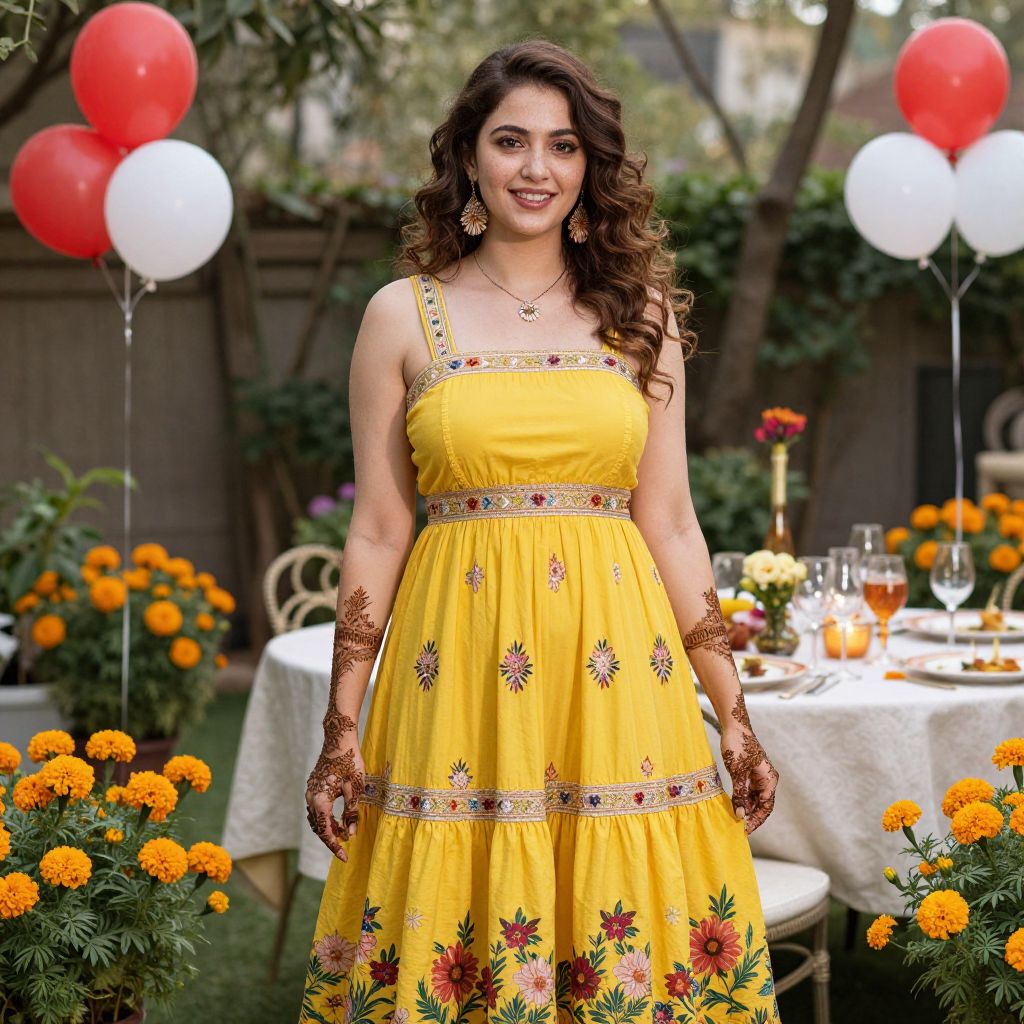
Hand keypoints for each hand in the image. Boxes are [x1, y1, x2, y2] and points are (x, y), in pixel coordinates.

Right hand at [304, 737, 364, 860]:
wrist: (339, 739)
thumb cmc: (349, 762)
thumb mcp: (356, 788)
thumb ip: (351, 812)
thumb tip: (350, 833)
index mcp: (320, 801)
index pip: (325, 831)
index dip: (335, 847)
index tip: (345, 857)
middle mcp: (311, 798)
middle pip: (318, 827)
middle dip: (331, 839)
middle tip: (345, 848)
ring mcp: (310, 792)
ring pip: (315, 819)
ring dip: (328, 829)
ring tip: (343, 834)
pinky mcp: (313, 787)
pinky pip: (316, 809)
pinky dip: (325, 818)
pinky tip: (336, 819)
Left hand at [720, 726, 778, 833]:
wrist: (733, 726)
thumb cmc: (738, 745)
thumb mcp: (737, 772)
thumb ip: (740, 794)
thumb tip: (740, 815)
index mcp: (769, 780)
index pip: (766, 806)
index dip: (756, 819)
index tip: (745, 829)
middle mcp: (766, 780)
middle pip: (761, 805)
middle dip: (751, 816)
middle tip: (738, 828)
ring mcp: (758, 777)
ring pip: (753, 799)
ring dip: (745, 808)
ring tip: (734, 819)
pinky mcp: (749, 774)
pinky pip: (747, 791)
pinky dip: (741, 799)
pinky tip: (732, 806)